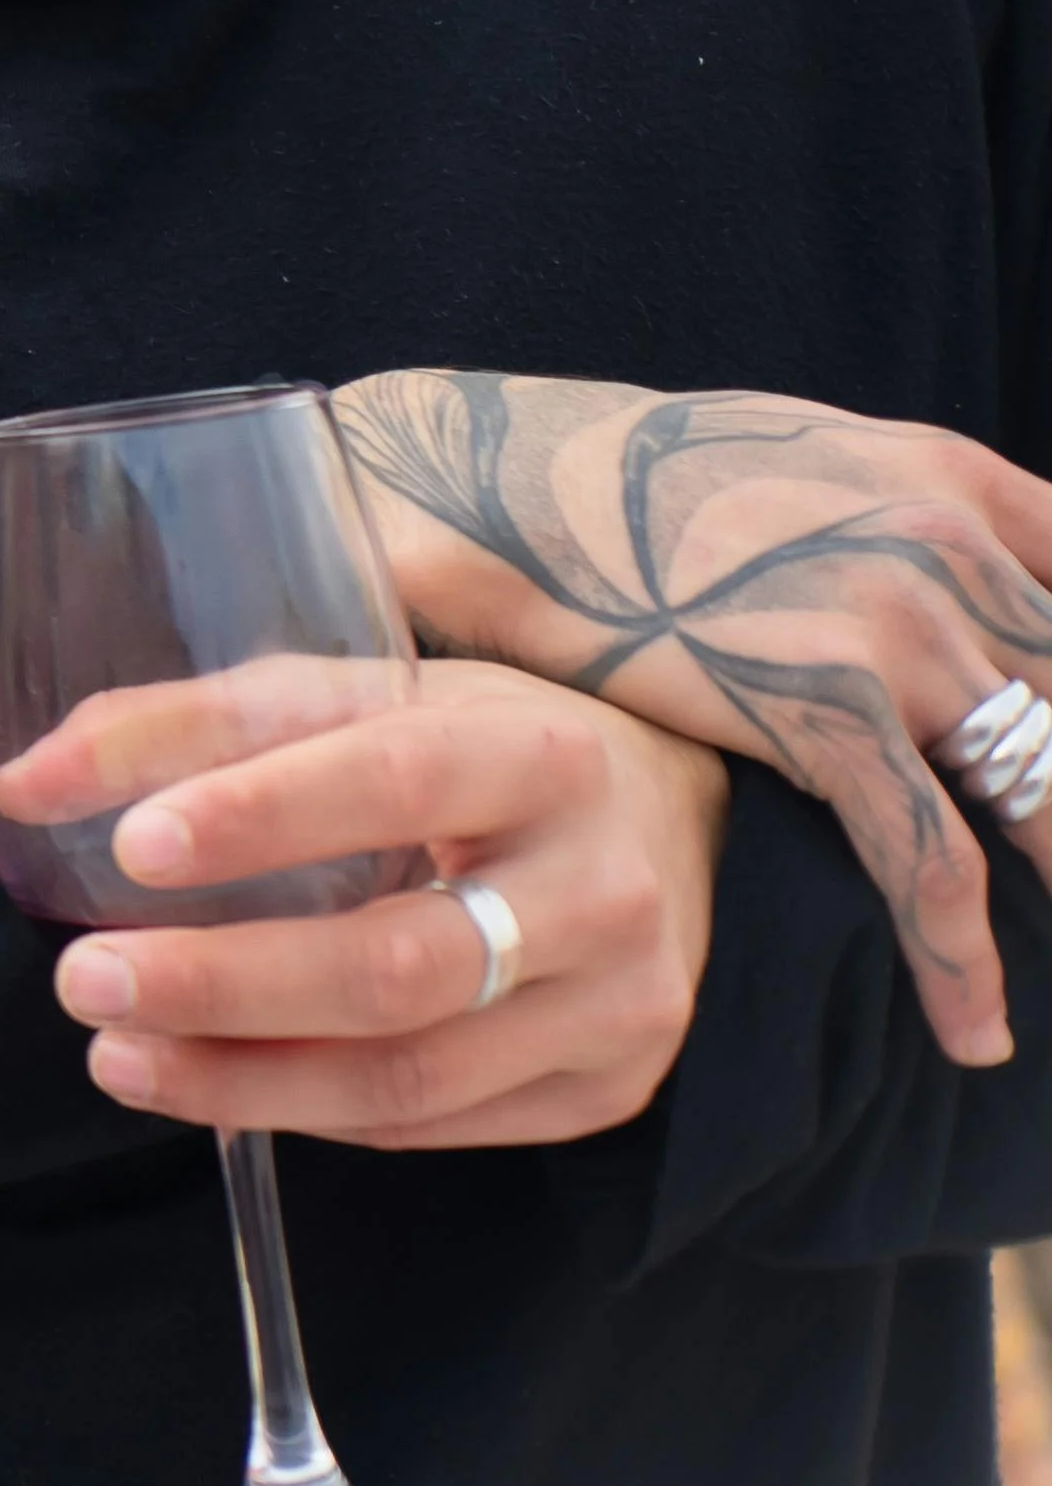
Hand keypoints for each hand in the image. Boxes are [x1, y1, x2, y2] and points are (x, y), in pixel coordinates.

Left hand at [0, 654, 726, 1146]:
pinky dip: (308, 1111)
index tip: (128, 845)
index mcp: (543, 753)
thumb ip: (186, 726)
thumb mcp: (353, 696)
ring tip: (114, 1054)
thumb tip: (13, 791)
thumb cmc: (466, 748)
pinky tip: (213, 1088)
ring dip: (243, 1077)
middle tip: (83, 978)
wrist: (657, 828)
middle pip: (398, 963)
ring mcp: (620, 1005)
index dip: (260, 813)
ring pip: (411, 1071)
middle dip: (224, 982)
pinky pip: (435, 1124)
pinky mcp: (605, 1090)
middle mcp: (603, 886)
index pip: (395, 777)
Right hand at [340, 369, 1051, 1060]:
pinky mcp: (824, 707)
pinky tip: (977, 1033)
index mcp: (948, 478)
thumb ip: (891, 509)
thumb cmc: (615, 471)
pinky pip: (930, 859)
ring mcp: (894, 627)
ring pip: (1043, 789)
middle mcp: (947, 545)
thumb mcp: (797, 452)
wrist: (489, 482)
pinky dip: (960, 959)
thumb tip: (929, 580)